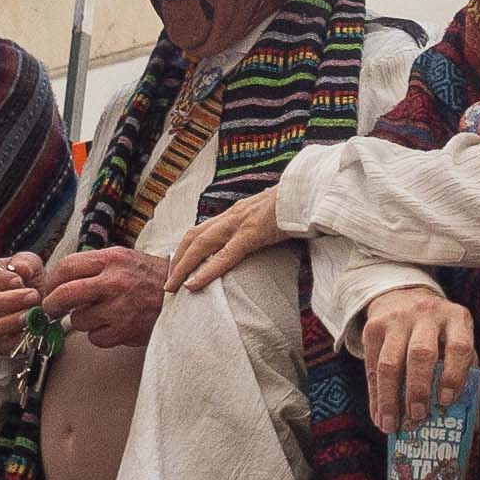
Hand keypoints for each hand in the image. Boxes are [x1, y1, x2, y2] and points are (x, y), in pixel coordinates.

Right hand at [0, 253, 41, 362]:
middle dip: (7, 300)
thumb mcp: (32, 266)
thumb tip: (20, 268)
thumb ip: (26, 262)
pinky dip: (15, 339)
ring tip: (30, 315)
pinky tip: (31, 329)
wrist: (42, 308)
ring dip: (8, 321)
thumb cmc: (31, 282)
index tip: (18, 280)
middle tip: (32, 295)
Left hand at [41, 245, 176, 348]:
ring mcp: (120, 308)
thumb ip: (95, 265)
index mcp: (112, 259)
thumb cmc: (150, 278)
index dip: (51, 281)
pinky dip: (99, 335)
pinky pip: (95, 338)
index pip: (67, 267)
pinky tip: (113, 326)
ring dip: (83, 321)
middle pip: (65, 294)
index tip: (49, 290)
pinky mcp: (126, 331)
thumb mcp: (124, 258)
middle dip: (52, 305)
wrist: (183, 296)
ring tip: (100, 315)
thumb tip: (61, 278)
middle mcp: (115, 282)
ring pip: (79, 320)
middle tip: (51, 310)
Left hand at [170, 188, 288, 295]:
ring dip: (183, 266)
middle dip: (177, 259)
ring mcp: (240, 223)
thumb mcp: (273, 216)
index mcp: (237, 213)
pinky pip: (224, 255)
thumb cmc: (297, 207)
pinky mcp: (252, 233)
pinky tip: (193, 285)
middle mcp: (233, 215)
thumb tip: (264, 239)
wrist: (311, 192)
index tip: (178, 266)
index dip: (187, 247)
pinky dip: (206, 271)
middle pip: (193, 236)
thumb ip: (263, 227)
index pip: (203, 229)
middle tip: (168, 282)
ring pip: (200, 244)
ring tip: (173, 287)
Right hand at [354, 283, 475, 429]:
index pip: (458, 347)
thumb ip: (465, 372)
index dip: (453, 376)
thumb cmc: (438, 332)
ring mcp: (397, 319)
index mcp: (456, 319)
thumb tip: (467, 417)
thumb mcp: (456, 339)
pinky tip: (379, 415)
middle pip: (421, 354)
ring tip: (392, 425)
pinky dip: (375, 396)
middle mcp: (427, 314)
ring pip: (389, 363)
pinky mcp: (374, 327)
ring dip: (390, 398)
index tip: (446, 402)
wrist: (403, 297)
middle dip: (418, 390)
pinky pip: (371, 366)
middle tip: (418, 417)